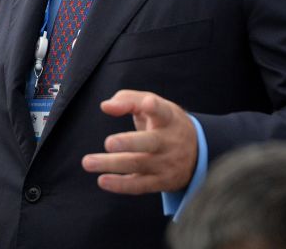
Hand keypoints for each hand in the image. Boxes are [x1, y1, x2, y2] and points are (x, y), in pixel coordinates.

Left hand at [81, 90, 196, 194]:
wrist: (197, 152)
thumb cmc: (164, 122)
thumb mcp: (153, 104)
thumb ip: (128, 100)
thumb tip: (105, 106)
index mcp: (168, 118)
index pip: (162, 111)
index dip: (154, 107)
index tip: (147, 103)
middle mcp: (168, 142)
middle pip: (149, 142)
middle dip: (129, 143)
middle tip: (109, 143)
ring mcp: (165, 164)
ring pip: (138, 164)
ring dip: (112, 165)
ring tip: (88, 162)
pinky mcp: (161, 182)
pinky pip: (139, 185)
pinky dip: (120, 184)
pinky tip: (102, 180)